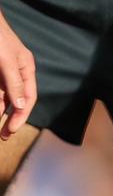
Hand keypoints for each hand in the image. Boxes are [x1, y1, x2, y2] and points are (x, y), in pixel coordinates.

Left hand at [0, 11, 35, 140]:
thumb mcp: (6, 60)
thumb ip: (13, 83)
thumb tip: (19, 106)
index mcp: (25, 69)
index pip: (27, 97)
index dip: (21, 115)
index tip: (11, 129)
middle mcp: (14, 72)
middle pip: (15, 100)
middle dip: (9, 118)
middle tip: (3, 135)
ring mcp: (1, 71)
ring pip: (1, 96)